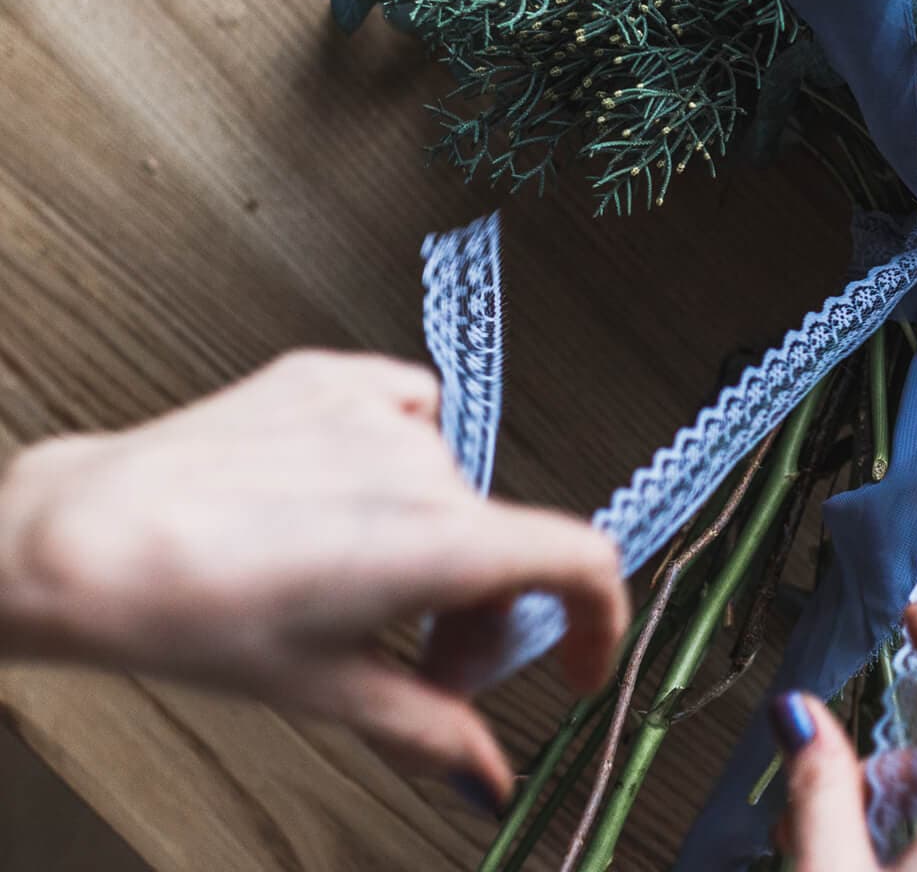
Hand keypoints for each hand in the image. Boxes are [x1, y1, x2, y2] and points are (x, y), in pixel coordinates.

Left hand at [0, 350, 629, 804]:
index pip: (583, 563)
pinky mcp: (332, 377)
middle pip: (503, 544)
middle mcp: (428, 466)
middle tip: (422, 661)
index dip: (598, 621)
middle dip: (479, 612)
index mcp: (443, 543)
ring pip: (451, 489)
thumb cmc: (188, 610)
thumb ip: (428, 729)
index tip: (574, 660)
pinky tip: (342, 496)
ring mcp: (380, 411)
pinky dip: (397, 461)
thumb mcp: (325, 690)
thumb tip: (485, 773)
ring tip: (354, 584)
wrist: (85, 541)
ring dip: (432, 542)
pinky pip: (408, 413)